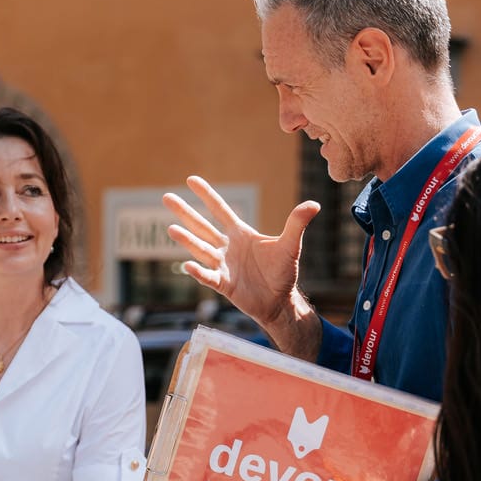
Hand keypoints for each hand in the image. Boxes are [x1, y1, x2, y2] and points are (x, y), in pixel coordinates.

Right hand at [165, 176, 318, 328]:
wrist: (279, 301)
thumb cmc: (283, 273)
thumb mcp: (291, 246)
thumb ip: (297, 224)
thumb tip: (314, 204)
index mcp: (240, 234)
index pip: (220, 210)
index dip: (206, 195)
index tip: (191, 179)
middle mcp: (227, 247)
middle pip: (202, 226)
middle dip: (185, 212)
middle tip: (166, 197)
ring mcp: (223, 265)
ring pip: (201, 249)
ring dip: (187, 239)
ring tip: (171, 229)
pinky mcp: (224, 284)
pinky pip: (208, 276)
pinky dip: (199, 272)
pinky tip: (187, 265)